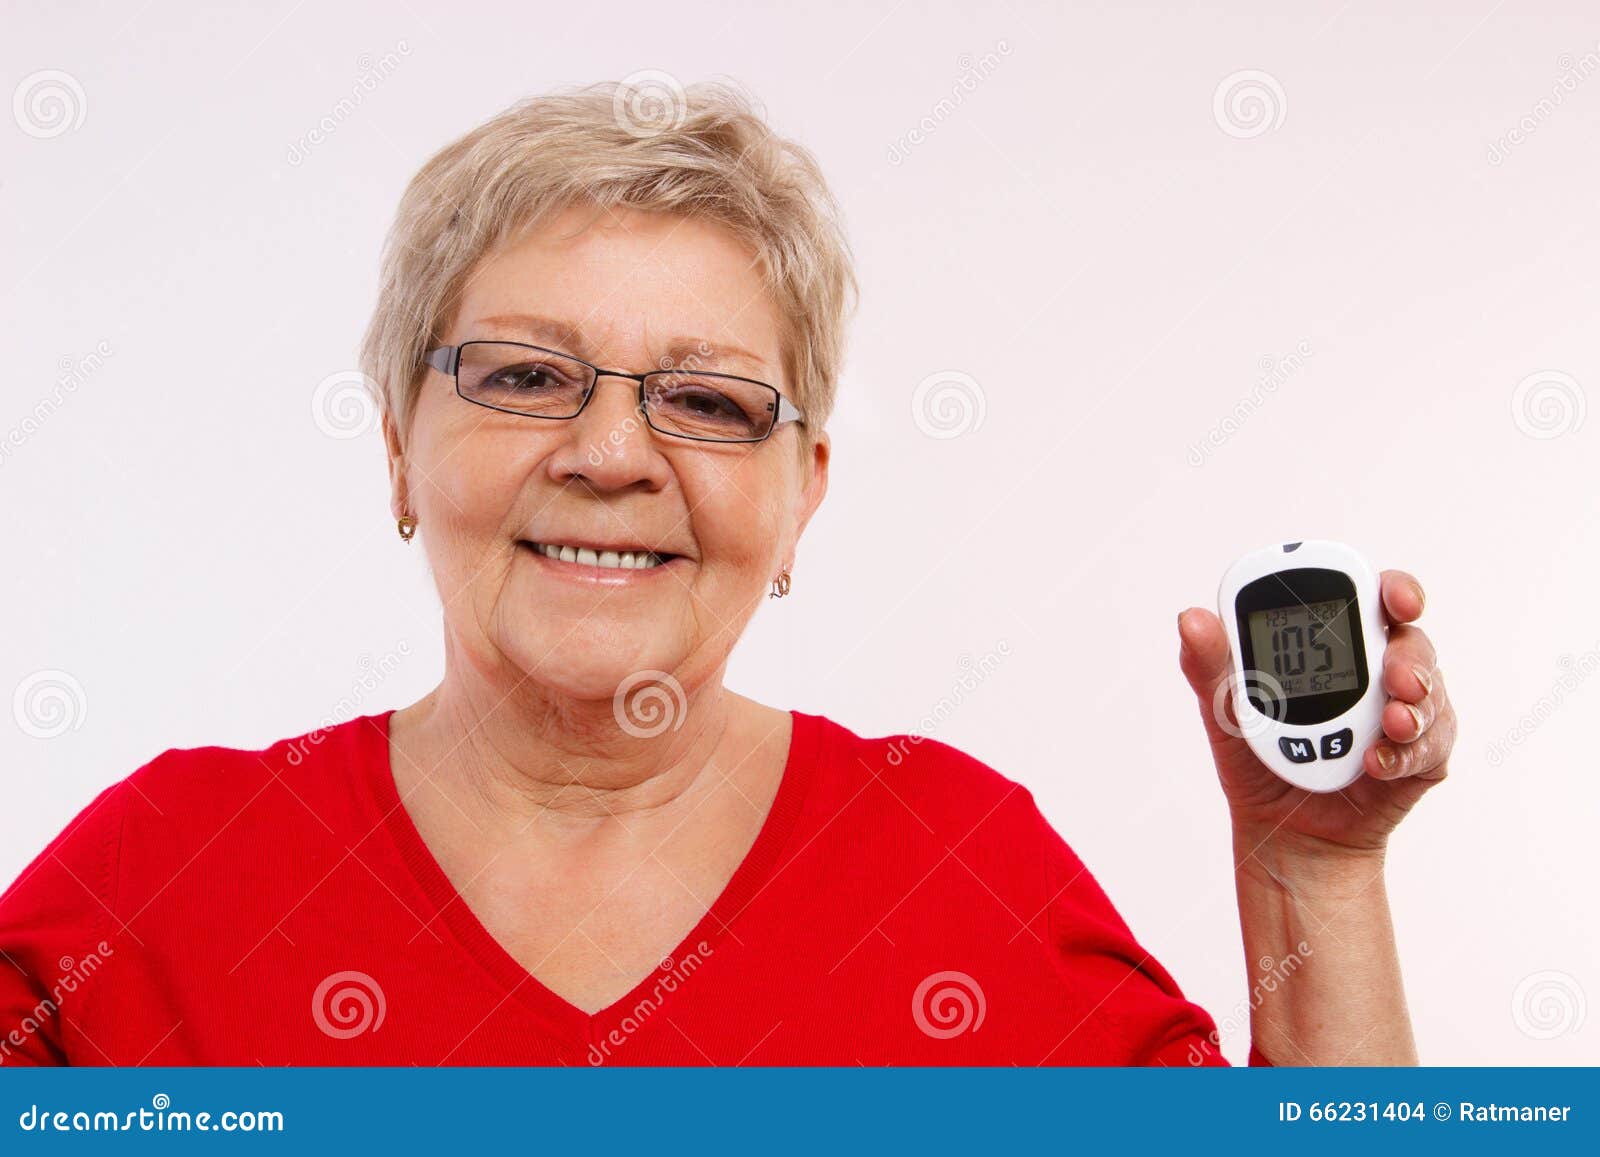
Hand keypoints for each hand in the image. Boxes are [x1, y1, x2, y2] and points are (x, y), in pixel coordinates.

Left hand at [1177, 570, 1454, 858]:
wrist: (1278, 829)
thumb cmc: (1255, 757)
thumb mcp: (1223, 708)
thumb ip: (1208, 663)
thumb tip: (1189, 618)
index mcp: (1335, 642)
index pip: (1373, 599)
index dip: (1393, 590)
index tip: (1396, 599)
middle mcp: (1378, 670)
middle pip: (1413, 642)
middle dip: (1412, 654)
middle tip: (1397, 675)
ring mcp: (1403, 712)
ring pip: (1430, 693)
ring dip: (1415, 705)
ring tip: (1392, 721)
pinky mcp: (1420, 758)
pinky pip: (1430, 747)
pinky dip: (1404, 753)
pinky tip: (1376, 762)